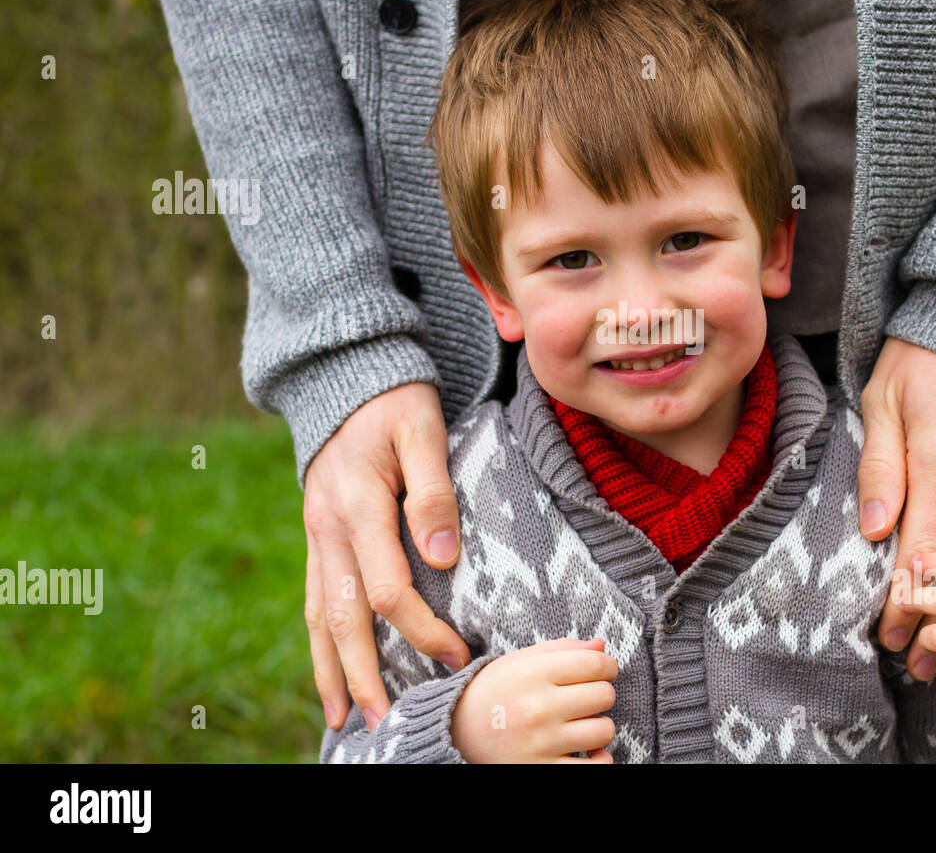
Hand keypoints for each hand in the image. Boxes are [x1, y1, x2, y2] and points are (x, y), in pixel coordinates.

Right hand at [303, 381, 471, 730]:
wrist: (349, 379)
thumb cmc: (397, 402)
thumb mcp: (423, 430)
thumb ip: (433, 491)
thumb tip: (440, 558)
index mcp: (357, 505)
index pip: (387, 587)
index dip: (421, 629)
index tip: (457, 655)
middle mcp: (327, 527)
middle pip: (341, 617)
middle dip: (364, 673)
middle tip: (386, 721)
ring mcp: (315, 535)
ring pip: (318, 615)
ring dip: (331, 670)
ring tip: (345, 718)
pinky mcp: (317, 537)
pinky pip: (314, 598)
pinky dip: (320, 641)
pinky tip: (329, 672)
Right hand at [450, 638, 618, 762]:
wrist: (455, 734)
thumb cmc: (495, 692)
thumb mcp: (520, 662)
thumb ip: (562, 649)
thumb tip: (601, 645)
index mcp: (532, 674)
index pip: (595, 664)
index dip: (606, 665)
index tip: (602, 670)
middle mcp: (537, 708)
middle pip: (604, 695)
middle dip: (600, 694)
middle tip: (584, 698)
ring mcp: (540, 743)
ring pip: (603, 731)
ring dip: (597, 727)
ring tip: (579, 724)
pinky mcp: (541, 770)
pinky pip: (595, 767)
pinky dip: (599, 760)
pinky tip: (586, 752)